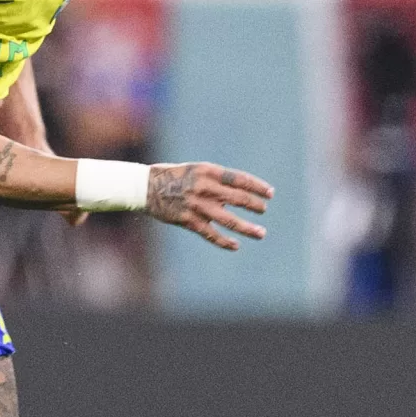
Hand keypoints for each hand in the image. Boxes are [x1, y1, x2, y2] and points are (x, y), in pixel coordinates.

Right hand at [146, 162, 274, 250]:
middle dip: (255, 205)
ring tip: (262, 233)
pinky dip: (224, 241)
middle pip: (238, 198)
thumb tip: (238, 196)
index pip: (239, 179)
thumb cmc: (174, 177)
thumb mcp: (196, 171)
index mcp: (207, 171)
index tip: (270, 193)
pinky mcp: (188, 220)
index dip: (257, 187)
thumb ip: (216, 182)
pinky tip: (235, 246)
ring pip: (228, 220)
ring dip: (247, 228)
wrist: (145, 187)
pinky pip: (210, 234)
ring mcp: (196, 205)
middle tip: (264, 209)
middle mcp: (204, 187)